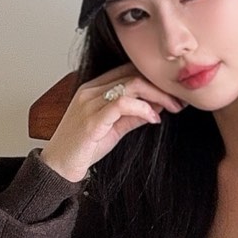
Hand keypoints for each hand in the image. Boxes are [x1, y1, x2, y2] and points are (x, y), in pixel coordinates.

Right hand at [39, 63, 185, 183]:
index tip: (172, 94)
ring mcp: (90, 103)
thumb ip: (132, 116)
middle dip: (161, 87)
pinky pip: (123, 104)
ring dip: (157, 96)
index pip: (128, 70)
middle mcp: (91, 91)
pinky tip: (153, 119)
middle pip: (133, 74)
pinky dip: (143, 109)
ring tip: (171, 108)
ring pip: (131, 85)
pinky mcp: (92, 120)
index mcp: (94, 88)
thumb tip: (157, 108)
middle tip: (179, 102)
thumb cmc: (82, 148)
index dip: (153, 79)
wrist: (59, 167)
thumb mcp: (113, 129)